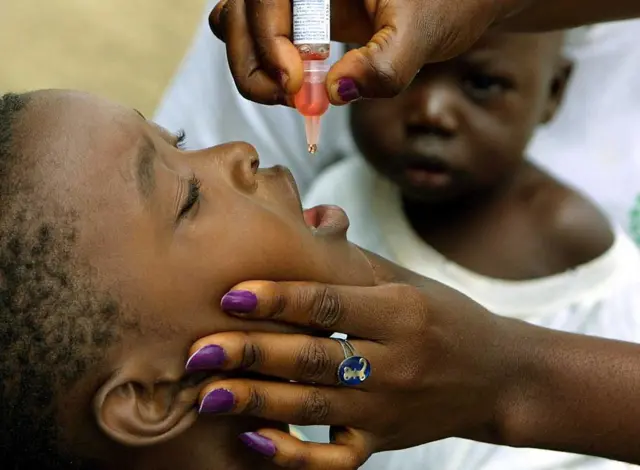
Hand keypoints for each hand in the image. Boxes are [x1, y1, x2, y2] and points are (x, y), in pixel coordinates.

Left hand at [186, 253, 533, 468]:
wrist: (498, 376)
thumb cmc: (443, 317)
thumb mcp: (407, 279)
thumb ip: (354, 258)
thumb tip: (307, 218)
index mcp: (402, 311)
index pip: (331, 303)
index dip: (279, 298)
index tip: (230, 294)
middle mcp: (396, 361)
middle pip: (314, 358)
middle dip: (252, 355)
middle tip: (197, 353)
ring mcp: (390, 408)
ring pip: (315, 406)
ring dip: (258, 402)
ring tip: (207, 395)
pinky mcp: (385, 441)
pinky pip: (335, 457)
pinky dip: (294, 455)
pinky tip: (254, 440)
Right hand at [208, 0, 527, 105]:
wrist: (462, 0)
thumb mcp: (424, 30)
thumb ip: (385, 63)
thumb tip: (335, 92)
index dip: (267, 38)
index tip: (294, 83)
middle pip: (238, 10)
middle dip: (253, 60)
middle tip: (288, 98)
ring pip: (239, 25)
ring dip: (255, 67)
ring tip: (295, 96)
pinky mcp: (302, 18)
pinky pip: (263, 40)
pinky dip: (270, 69)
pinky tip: (303, 88)